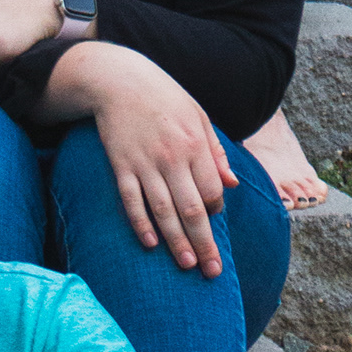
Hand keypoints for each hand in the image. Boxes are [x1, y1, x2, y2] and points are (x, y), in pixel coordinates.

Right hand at [59, 42, 235, 273]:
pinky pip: (132, 201)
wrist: (119, 80)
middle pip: (192, 209)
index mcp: (195, 145)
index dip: (215, 211)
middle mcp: (172, 158)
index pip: (212, 190)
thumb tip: (232, 186)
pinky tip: (150, 243)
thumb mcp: (198, 117)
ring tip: (186, 264)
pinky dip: (141, 223)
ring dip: (176, 241)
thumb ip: (216, 151)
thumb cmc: (165, 98)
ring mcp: (145, 163)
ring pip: (164, 211)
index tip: (214, 223)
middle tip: (211, 271)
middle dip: (204, 242)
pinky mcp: (121, 166)